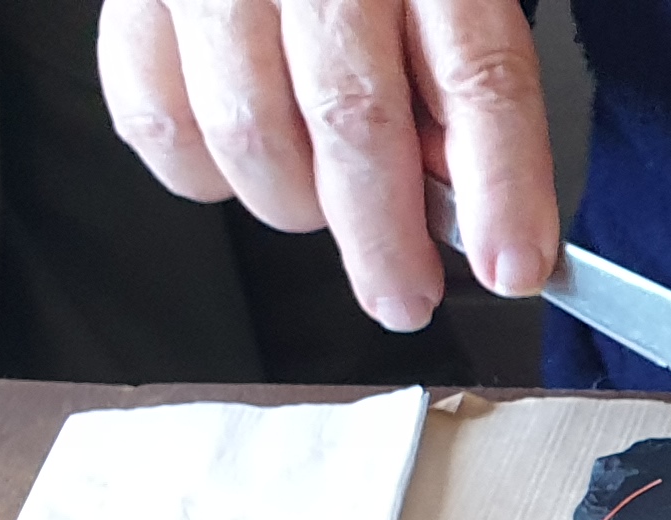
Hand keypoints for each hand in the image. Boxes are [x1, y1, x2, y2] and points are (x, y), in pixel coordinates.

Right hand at [97, 0, 560, 331]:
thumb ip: (454, 79)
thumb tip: (462, 199)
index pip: (478, 74)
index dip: (502, 185)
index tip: (513, 267)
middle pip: (355, 117)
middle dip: (385, 238)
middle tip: (404, 294)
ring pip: (251, 135)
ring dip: (294, 205)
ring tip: (321, 199)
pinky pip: (157, 122)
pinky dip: (205, 175)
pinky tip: (241, 164)